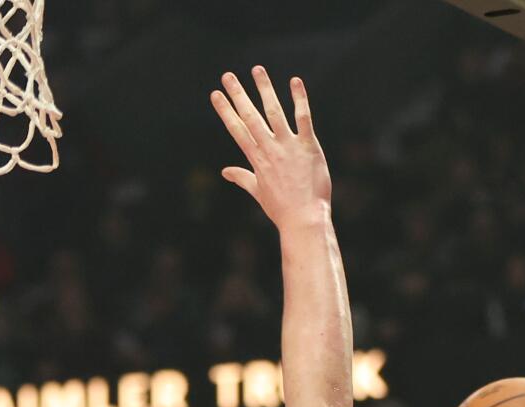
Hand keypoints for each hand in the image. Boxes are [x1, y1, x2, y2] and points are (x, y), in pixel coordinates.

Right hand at [211, 67, 330, 226]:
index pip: (237, 130)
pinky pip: (303, 118)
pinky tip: (294, 81)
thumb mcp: (258, 193)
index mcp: (257, 159)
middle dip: (238, 95)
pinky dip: (299, 99)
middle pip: (250, 116)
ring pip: (274, 112)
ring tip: (257, 69)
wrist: (305, 219)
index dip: (225, 111)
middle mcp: (270, 149)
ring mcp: (289, 146)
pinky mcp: (308, 146)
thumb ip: (242, 178)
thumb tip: (225, 172)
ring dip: (265, 89)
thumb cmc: (282, 209)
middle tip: (228, 75)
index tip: (215, 95)